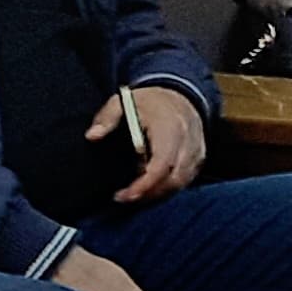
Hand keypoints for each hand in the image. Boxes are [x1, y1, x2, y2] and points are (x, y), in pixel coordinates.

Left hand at [90, 85, 203, 203]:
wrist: (180, 92)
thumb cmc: (150, 100)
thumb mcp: (123, 101)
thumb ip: (107, 118)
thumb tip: (92, 136)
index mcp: (169, 126)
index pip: (162, 164)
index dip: (145, 184)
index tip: (125, 195)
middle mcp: (187, 139)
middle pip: (174, 178)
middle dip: (149, 194)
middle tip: (124, 198)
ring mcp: (196, 149)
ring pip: (181, 182)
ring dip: (158, 193)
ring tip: (135, 194)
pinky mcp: (199, 156)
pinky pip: (187, 179)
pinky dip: (169, 187)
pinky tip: (151, 188)